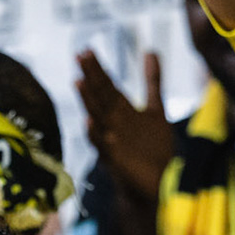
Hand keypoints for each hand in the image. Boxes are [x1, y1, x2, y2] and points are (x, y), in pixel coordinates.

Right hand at [75, 49, 171, 202]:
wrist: (153, 183)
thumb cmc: (151, 148)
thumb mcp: (154, 110)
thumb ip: (152, 81)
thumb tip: (150, 51)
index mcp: (122, 111)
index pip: (107, 86)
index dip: (99, 69)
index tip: (87, 50)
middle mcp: (113, 123)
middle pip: (101, 96)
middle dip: (92, 76)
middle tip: (80, 55)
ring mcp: (112, 141)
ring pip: (97, 117)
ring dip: (88, 101)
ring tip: (79, 82)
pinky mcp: (115, 159)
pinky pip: (102, 145)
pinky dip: (95, 134)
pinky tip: (89, 123)